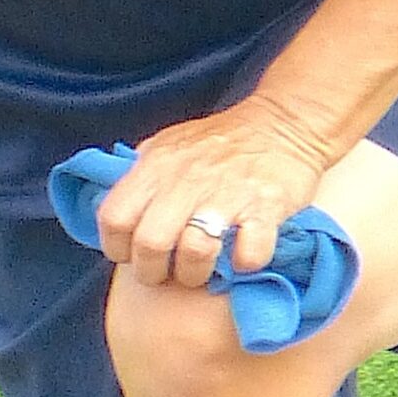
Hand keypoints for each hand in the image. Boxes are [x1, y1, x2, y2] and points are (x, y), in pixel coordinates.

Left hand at [91, 95, 329, 289]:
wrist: (283, 123)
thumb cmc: (220, 141)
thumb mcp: (169, 144)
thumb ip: (140, 173)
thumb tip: (115, 206)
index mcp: (156, 166)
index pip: (114, 217)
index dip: (116, 246)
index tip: (130, 255)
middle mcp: (187, 180)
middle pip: (150, 243)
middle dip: (152, 271)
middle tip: (165, 273)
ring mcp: (227, 194)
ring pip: (195, 251)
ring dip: (194, 273)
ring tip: (200, 272)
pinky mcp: (267, 207)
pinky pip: (249, 253)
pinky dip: (244, 264)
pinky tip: (241, 258)